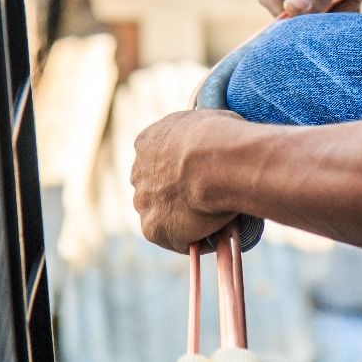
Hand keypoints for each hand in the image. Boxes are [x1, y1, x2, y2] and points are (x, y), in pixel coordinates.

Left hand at [130, 109, 238, 252]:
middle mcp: (138, 171)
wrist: (219, 162)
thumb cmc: (223, 137)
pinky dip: (194, 239)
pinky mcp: (153, 229)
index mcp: (148, 142)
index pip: (159, 159)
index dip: (179, 169)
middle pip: (154, 189)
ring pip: (162, 216)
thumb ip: (202, 137)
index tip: (200, 176)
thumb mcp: (210, 121)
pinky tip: (215, 235)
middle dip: (175, 196)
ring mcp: (143, 202)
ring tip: (216, 221)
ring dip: (183, 220)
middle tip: (207, 200)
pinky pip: (175, 239)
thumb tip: (219, 144)